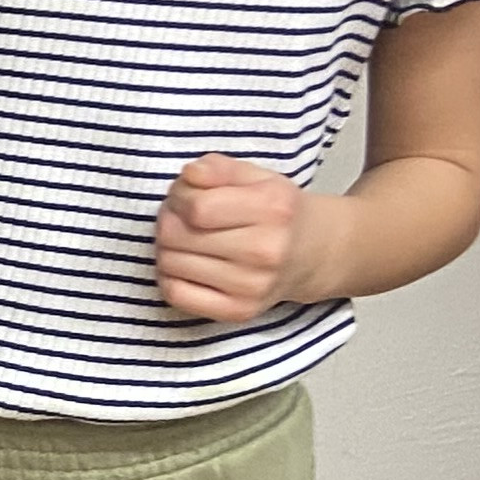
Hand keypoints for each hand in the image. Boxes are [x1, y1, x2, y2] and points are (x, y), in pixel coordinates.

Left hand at [156, 156, 313, 324]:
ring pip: (170, 264)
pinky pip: (176, 295)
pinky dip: (170, 277)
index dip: (179, 198)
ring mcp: (252, 285)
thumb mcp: (255, 176)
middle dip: (168, 221)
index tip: (185, 198)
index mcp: (271, 208)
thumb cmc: (275, 212)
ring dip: (167, 248)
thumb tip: (190, 176)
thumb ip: (217, 168)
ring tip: (185, 240)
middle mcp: (265, 250)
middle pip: (177, 236)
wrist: (312, 253)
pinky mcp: (239, 311)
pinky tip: (186, 266)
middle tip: (180, 218)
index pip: (196, 207)